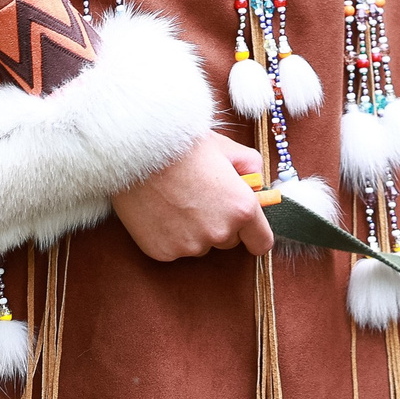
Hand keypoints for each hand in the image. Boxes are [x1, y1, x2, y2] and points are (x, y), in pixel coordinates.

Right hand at [112, 132, 274, 260]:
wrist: (138, 151)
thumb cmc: (184, 146)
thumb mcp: (227, 149)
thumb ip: (251, 167)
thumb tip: (255, 182)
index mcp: (242, 209)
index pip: (261, 243)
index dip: (255, 234)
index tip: (247, 229)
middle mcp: (219, 233)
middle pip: (228, 241)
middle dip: (220, 224)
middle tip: (202, 197)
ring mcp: (189, 246)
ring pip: (200, 244)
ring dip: (194, 230)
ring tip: (177, 200)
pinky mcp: (163, 252)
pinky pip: (174, 248)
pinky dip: (170, 234)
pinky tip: (161, 210)